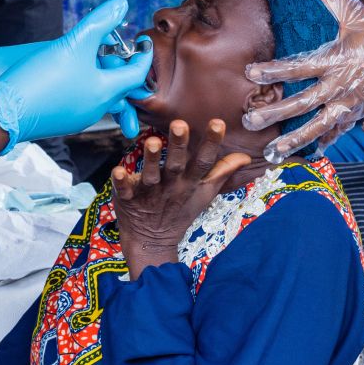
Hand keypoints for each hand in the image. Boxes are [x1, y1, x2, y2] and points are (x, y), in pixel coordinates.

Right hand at [0, 0, 151, 152]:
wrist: (1, 110)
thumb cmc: (39, 78)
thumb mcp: (73, 43)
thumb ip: (99, 23)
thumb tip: (121, 4)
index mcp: (104, 92)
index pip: (136, 76)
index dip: (143, 57)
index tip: (144, 44)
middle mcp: (95, 109)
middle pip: (120, 90)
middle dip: (125, 74)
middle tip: (130, 61)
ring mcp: (77, 118)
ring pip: (101, 98)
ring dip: (105, 80)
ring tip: (105, 67)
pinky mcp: (59, 120)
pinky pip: (82, 103)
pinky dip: (86, 88)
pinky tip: (75, 78)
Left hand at [111, 120, 251, 278]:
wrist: (151, 241)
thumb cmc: (180, 211)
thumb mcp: (204, 193)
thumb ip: (222, 172)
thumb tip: (245, 156)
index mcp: (189, 183)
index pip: (203, 162)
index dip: (211, 143)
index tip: (217, 123)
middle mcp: (171, 186)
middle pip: (176, 165)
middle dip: (178, 145)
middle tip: (179, 124)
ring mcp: (149, 193)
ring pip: (150, 175)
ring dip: (151, 160)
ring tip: (152, 142)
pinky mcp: (128, 198)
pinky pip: (124, 190)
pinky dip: (120, 182)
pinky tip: (118, 170)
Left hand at [243, 0, 363, 163]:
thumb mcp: (356, 12)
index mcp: (336, 59)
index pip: (299, 67)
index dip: (274, 71)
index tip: (250, 73)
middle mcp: (340, 85)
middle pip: (302, 103)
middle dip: (275, 113)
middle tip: (249, 121)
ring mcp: (350, 102)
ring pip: (318, 125)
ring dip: (294, 139)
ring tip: (272, 151)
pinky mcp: (358, 112)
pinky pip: (337, 130)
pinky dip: (322, 141)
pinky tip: (305, 152)